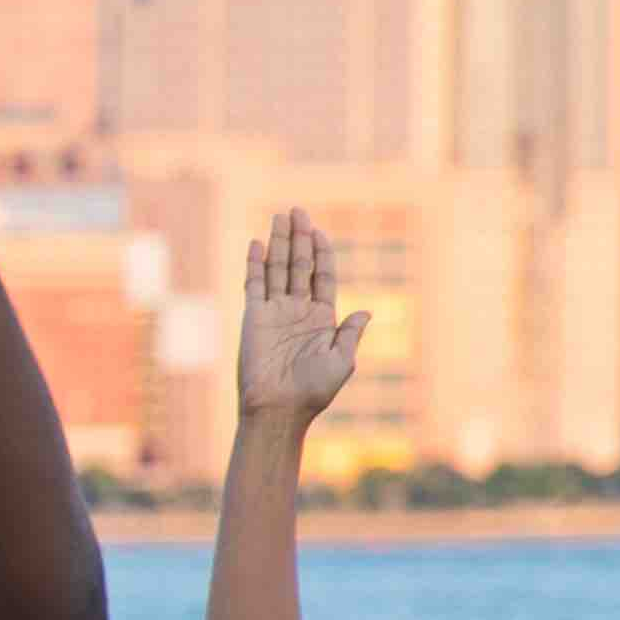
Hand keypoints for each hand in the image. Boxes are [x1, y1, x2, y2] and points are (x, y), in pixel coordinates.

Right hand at [232, 209, 364, 429]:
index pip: (322, 276)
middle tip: (298, 211)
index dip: (322, 253)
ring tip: (280, 216)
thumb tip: (366, 312)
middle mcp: (297, 311)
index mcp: (322, 319)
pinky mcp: (253, 318)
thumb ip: (350, 333)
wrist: (279, 409)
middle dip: (299, 238)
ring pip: (277, 269)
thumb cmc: (313, 391)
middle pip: (299, 265)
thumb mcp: (343, 361)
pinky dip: (256, 264)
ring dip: (279, 243)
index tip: (319, 231)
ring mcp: (274, 313)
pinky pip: (255, 285)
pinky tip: (258, 244)